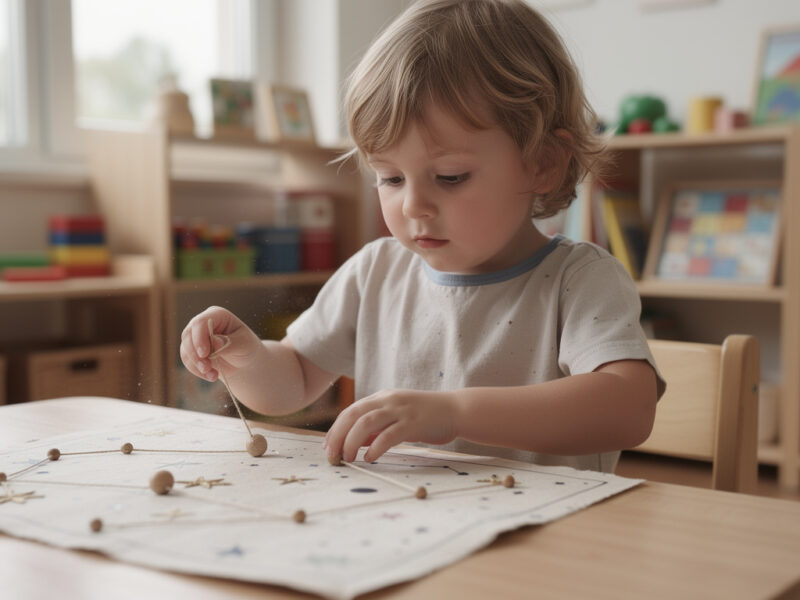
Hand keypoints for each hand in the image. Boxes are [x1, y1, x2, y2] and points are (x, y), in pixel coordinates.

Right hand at [180, 306, 262, 382]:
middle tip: (207, 368)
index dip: (199, 338)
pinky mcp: (191, 350)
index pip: (200, 322)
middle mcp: (202, 323)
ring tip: (213, 375)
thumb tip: (214, 341)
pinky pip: (187, 360)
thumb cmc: (246, 348)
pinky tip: (211, 376)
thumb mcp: (244, 345)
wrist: (243, 362)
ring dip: (197, 365)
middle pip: (188, 335)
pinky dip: (197, 370)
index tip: (204, 354)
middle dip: (196, 355)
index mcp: (217, 315)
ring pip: (185, 349)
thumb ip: (229, 343)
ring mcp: (195, 336)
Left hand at [323, 389, 459, 462]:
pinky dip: (376, 447)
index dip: (335, 429)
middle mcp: (388, 400)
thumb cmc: (425, 418)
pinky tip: (370, 458)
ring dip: (352, 442)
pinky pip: (389, 435)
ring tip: (349, 458)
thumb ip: (376, 428)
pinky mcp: (414, 422)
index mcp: (382, 398)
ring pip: (366, 423)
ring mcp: (401, 410)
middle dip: (338, 436)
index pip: (350, 411)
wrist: (456, 410)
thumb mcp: (397, 418)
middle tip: (333, 456)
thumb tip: (354, 443)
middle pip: (353, 415)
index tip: (328, 448)